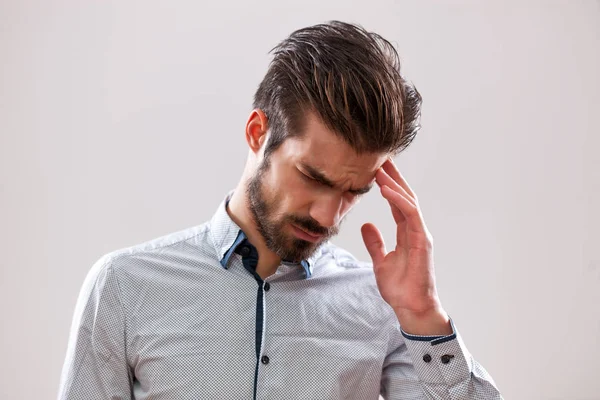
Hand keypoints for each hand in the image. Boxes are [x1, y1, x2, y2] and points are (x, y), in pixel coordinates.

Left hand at [361, 158, 451, 334]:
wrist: (410, 308)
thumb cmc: (400, 288)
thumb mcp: (381, 261)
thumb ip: (375, 242)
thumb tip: (366, 225)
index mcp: (406, 233)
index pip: (397, 203)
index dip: (388, 186)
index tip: (376, 169)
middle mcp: (415, 230)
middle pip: (404, 197)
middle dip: (393, 177)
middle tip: (381, 158)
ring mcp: (420, 234)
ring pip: (408, 202)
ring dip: (394, 184)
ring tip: (380, 169)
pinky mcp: (422, 241)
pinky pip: (410, 215)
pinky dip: (398, 201)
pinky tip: (386, 190)